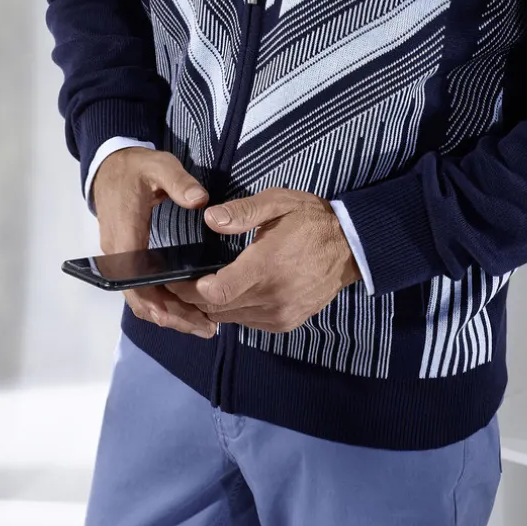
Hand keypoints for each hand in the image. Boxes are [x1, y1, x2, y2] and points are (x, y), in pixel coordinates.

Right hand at [92, 148, 216, 339]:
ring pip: (141, 299)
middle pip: (140, 300)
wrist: (110, 167)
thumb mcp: (160, 166)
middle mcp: (118, 256)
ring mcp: (120, 260)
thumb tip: (200, 201)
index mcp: (125, 237)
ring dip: (168, 314)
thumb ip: (179, 182)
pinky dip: (162, 303)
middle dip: (171, 317)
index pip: (136, 283)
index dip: (157, 304)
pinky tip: (185, 307)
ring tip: (202, 323)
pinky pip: (142, 289)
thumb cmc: (136, 168)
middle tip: (206, 327)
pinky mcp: (127, 259)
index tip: (184, 316)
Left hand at [165, 188, 361, 331]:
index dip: (190, 288)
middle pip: (216, 309)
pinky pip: (248, 322)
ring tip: (198, 287)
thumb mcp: (278, 202)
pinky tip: (229, 294)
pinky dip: (233, 311)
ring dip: (211, 306)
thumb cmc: (311, 220)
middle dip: (192, 298)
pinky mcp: (286, 322)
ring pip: (230, 319)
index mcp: (266, 266)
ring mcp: (280, 314)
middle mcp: (272, 297)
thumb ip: (242, 211)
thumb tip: (209, 220)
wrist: (350, 247)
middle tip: (178, 281)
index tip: (176, 276)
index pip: (216, 292)